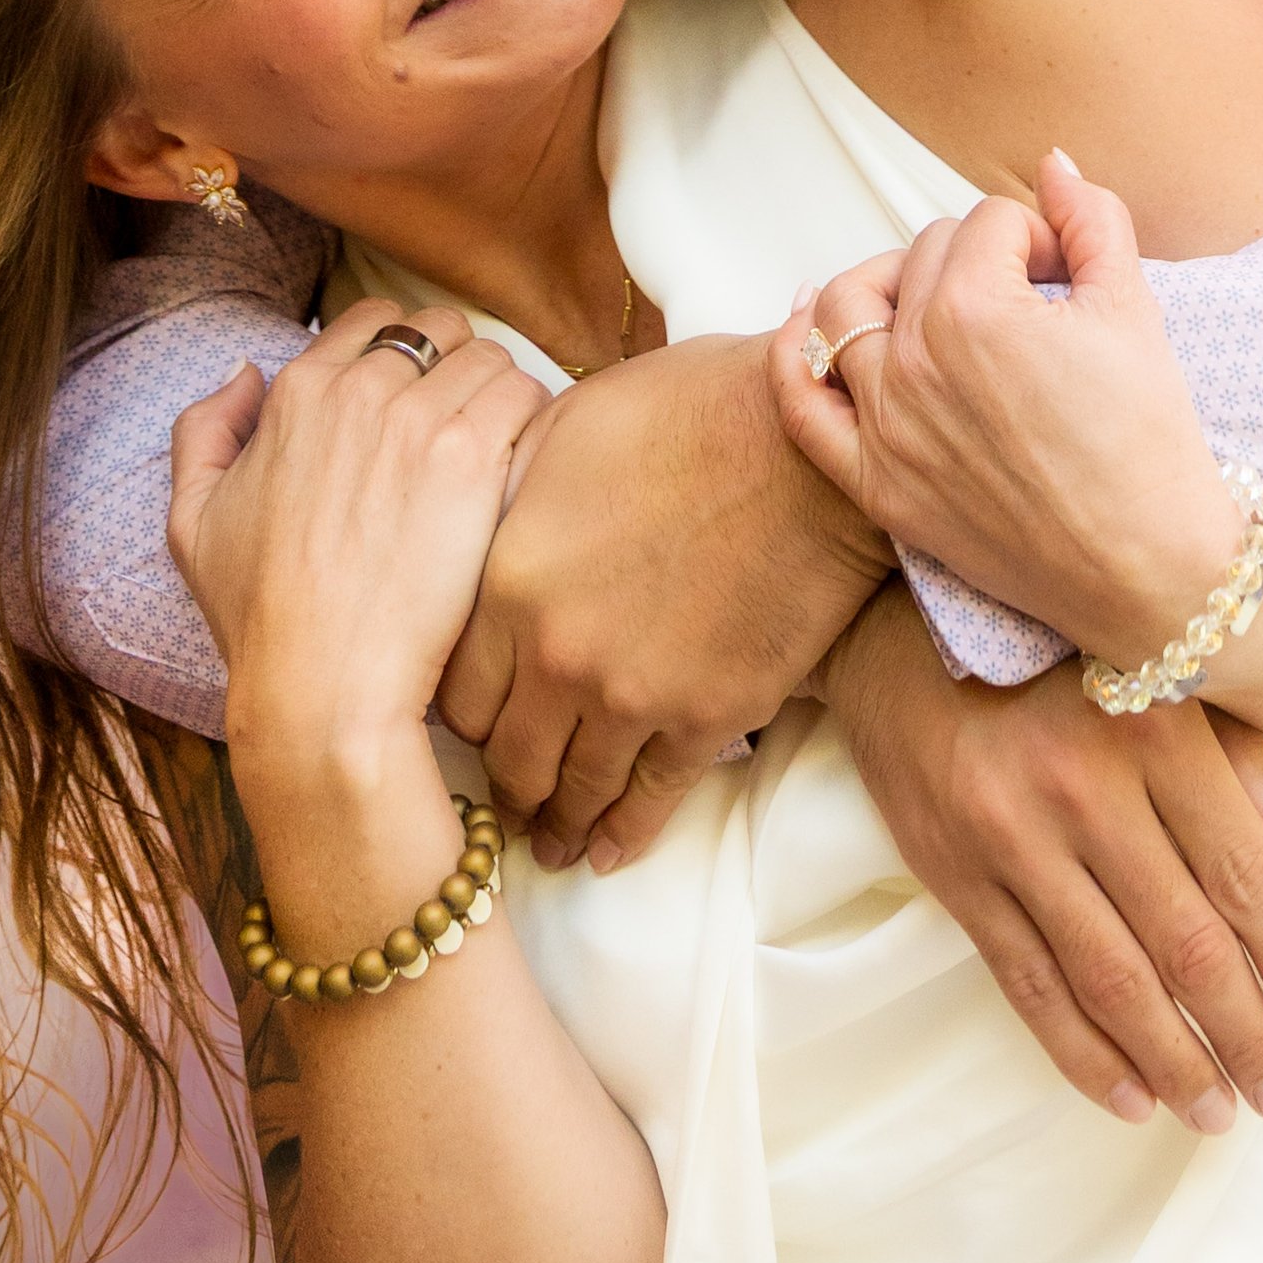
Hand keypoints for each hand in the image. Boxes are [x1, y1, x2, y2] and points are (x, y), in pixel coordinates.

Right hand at [168, 302, 549, 772]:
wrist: (322, 682)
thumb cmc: (259, 616)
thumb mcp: (192, 520)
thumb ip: (204, 431)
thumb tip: (245, 373)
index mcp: (296, 392)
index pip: (375, 318)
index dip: (405, 351)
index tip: (421, 396)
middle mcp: (358, 390)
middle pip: (442, 328)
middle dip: (458, 365)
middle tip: (467, 423)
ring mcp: (417, 420)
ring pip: (491, 356)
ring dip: (500, 394)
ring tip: (502, 449)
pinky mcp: (471, 459)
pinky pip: (526, 397)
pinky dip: (533, 423)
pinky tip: (522, 471)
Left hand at [433, 334, 893, 874]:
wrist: (808, 444)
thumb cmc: (691, 411)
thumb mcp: (565, 429)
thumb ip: (511, 495)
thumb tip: (479, 517)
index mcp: (509, 581)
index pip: (453, 693)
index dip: (456, 718)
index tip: (470, 726)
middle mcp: (558, 655)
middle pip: (507, 757)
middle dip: (502, 785)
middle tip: (503, 800)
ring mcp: (635, 695)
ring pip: (574, 790)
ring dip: (558, 825)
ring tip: (551, 843)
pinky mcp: (709, 717)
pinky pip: (653, 799)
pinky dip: (626, 834)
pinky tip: (609, 851)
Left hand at [769, 152, 1240, 665]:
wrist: (1148, 569)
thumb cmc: (1150, 441)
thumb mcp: (1136, 309)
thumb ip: (1092, 219)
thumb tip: (1053, 165)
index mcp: (975, 310)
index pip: (989, 223)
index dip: (1038, 238)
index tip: (1070, 278)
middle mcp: (912, 362)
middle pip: (922, 256)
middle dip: (979, 259)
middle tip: (1030, 301)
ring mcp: (883, 426)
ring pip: (846, 308)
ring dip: (889, 285)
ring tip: (935, 300)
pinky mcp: (874, 483)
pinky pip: (799, 404)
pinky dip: (796, 352)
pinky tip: (811, 320)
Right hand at [822, 582, 1262, 1128]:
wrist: (891, 621)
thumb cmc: (1053, 644)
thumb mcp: (1157, 665)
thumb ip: (1233, 754)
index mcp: (1152, 726)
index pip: (1242, 875)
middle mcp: (1082, 787)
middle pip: (1186, 943)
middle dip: (1245, 1034)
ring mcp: (1009, 838)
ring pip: (1110, 980)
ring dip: (1173, 1062)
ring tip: (1218, 1112)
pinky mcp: (951, 874)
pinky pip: (1027, 984)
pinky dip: (1082, 1054)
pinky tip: (1130, 1096)